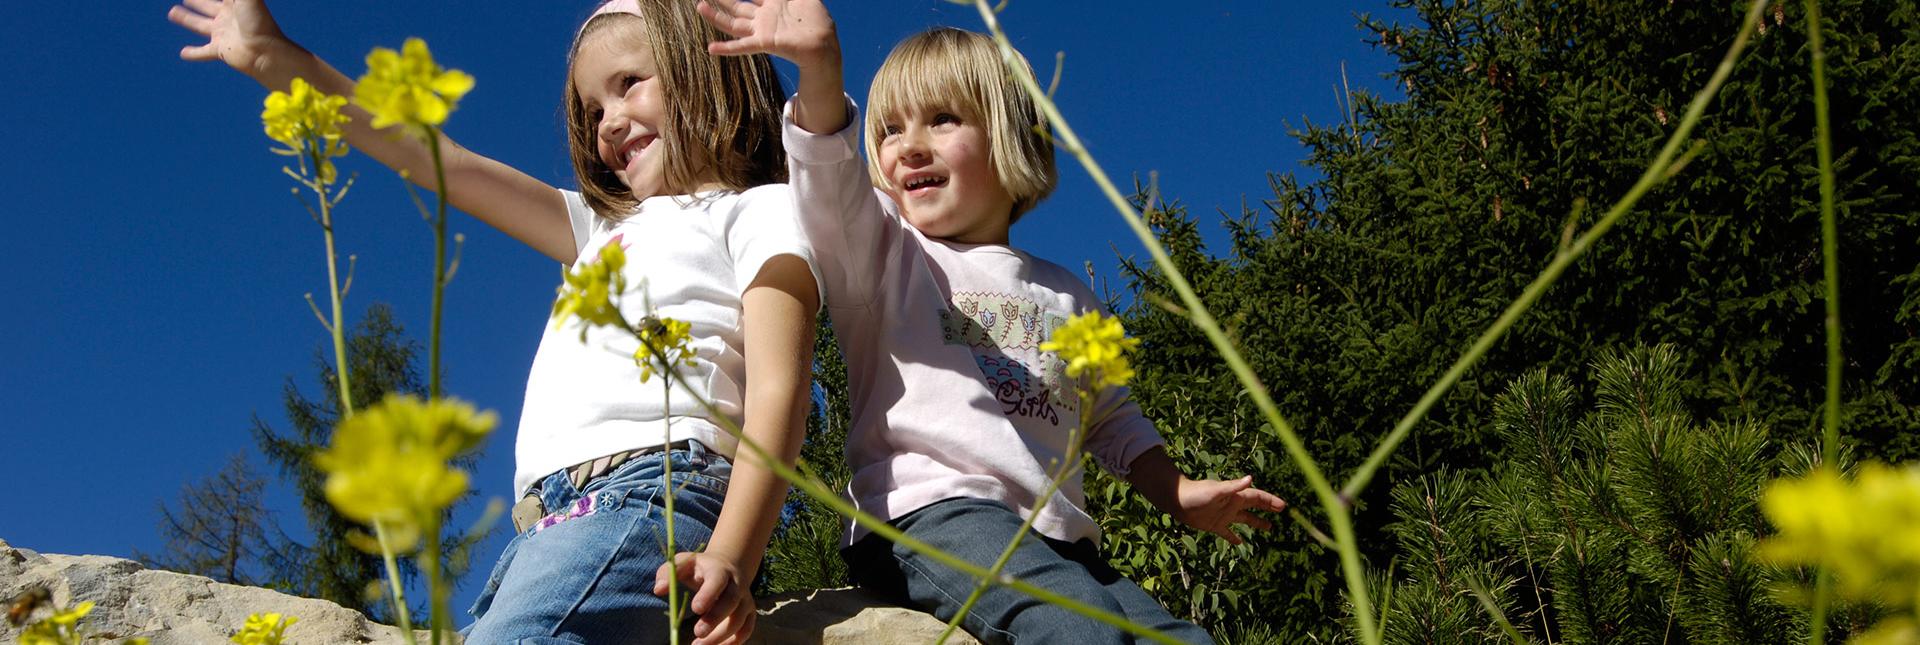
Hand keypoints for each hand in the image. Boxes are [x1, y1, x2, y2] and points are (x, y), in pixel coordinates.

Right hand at [167, 0, 291, 72]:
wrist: (266, 51)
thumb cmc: (258, 20)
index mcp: (234, 4)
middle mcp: (228, 18)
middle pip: (208, 7)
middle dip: (197, 1)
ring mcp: (223, 35)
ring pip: (200, 26)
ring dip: (188, 19)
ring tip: (172, 13)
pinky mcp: (220, 51)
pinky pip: (203, 52)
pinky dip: (193, 53)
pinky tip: (183, 53)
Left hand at [655, 551, 757, 644]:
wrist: (729, 566)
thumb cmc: (700, 568)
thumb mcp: (684, 563)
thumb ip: (669, 573)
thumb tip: (658, 590)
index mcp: (719, 570)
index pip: (717, 580)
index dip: (709, 594)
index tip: (695, 608)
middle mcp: (737, 585)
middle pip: (732, 601)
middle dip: (716, 619)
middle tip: (697, 633)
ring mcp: (745, 600)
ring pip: (740, 619)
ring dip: (721, 636)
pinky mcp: (749, 613)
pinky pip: (746, 630)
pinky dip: (733, 642)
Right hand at [696, 0, 838, 69]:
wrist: (824, 44)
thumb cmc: (819, 22)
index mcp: (773, 4)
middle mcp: (764, 17)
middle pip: (737, 6)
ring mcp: (762, 30)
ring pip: (733, 23)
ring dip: (716, 16)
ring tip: (700, 7)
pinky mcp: (764, 42)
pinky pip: (742, 46)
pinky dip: (726, 48)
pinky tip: (711, 48)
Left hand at [1173, 476, 1286, 544]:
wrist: (1177, 500)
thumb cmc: (1196, 493)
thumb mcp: (1216, 490)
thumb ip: (1233, 486)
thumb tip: (1250, 478)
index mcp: (1234, 496)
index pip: (1257, 497)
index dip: (1270, 501)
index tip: (1283, 506)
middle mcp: (1231, 505)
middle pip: (1254, 506)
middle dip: (1267, 508)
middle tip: (1281, 511)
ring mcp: (1223, 515)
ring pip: (1244, 519)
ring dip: (1256, 522)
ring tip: (1269, 528)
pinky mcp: (1214, 525)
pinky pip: (1227, 532)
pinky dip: (1234, 537)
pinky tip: (1240, 543)